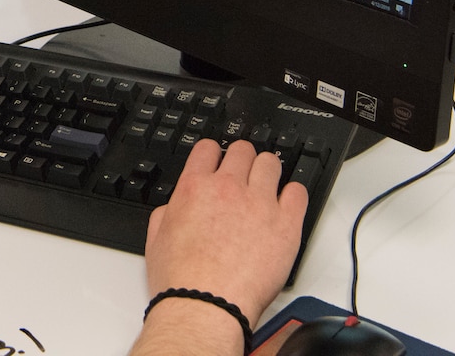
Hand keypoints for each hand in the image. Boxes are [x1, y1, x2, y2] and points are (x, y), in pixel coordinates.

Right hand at [129, 141, 306, 355]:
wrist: (206, 306)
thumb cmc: (182, 280)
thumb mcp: (157, 237)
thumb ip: (170, 210)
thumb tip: (178, 205)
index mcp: (194, 187)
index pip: (208, 148)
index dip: (214, 154)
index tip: (219, 163)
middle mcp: (228, 188)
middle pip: (243, 150)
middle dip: (242, 160)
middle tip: (244, 176)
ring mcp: (259, 204)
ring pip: (271, 164)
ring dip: (268, 172)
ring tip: (267, 189)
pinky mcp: (285, 225)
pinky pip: (297, 192)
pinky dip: (292, 195)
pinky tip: (286, 206)